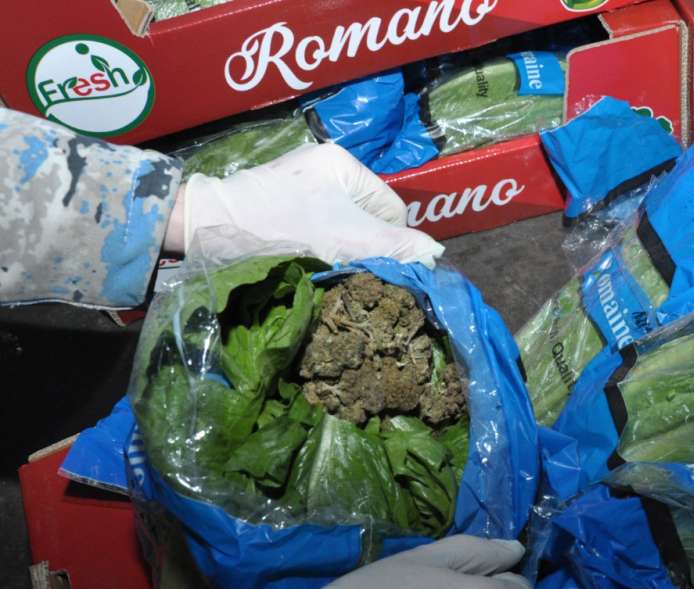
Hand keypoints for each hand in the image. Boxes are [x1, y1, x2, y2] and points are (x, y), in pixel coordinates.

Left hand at [166, 143, 443, 265]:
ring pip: (342, 227)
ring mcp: (298, 184)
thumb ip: (397, 246)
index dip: (390, 242)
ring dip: (339, 250)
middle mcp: (323, 167)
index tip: (373, 266)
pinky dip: (315, 247)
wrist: (207, 228)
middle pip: (367, 219)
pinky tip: (301, 260)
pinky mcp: (275, 203)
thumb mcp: (348, 239)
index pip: (392, 211)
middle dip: (363, 246)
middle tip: (346, 269)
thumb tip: (436, 256)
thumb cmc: (282, 227)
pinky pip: (315, 228)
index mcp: (344, 163)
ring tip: (322, 267)